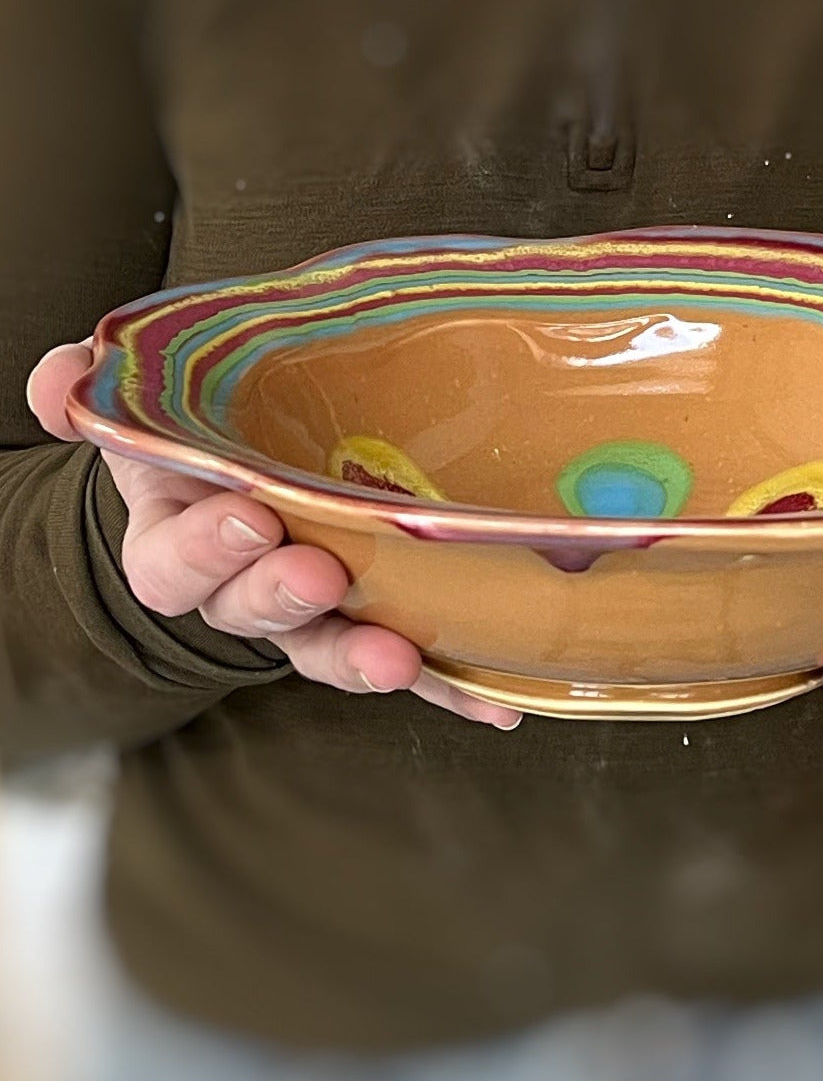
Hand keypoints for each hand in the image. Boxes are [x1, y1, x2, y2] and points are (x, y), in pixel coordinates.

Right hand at [26, 340, 521, 728]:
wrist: (245, 486)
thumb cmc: (199, 446)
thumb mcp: (144, 408)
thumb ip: (95, 392)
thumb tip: (65, 379)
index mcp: (182, 540)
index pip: (174, 563)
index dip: (206, 549)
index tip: (250, 516)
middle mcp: (244, 590)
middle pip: (251, 614)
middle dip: (282, 598)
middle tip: (320, 573)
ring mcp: (314, 616)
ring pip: (329, 650)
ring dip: (363, 659)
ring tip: (403, 658)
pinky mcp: (378, 625)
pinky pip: (415, 664)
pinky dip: (453, 687)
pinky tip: (498, 701)